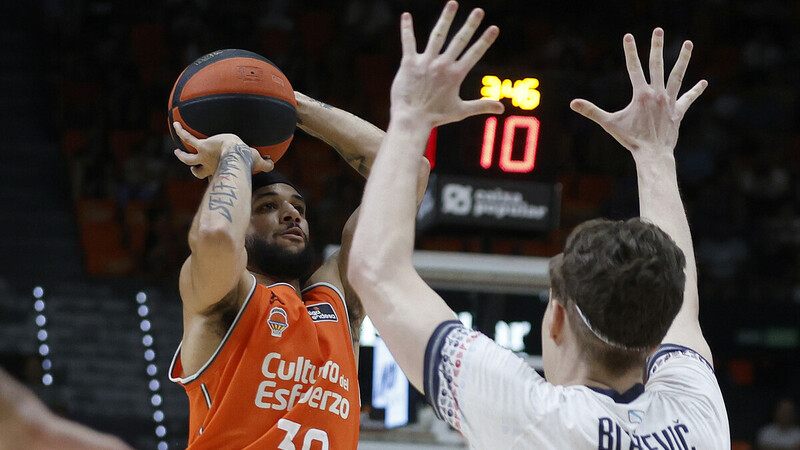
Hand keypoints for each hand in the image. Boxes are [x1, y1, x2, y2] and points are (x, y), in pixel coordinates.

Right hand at [172, 122, 273, 177]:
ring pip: (187, 158)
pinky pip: (187, 138)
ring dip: (181, 155)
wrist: (236, 153)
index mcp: (220, 170)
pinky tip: (176, 124)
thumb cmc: (246, 158)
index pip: (214, 175)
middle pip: (197, 171)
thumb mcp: (257, 161)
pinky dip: (180, 131)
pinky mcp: (201, 145)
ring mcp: (203, 156)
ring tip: (176, 151)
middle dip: (193, 169)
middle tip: (191, 167)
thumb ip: (266, 164)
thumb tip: (274, 164)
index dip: (212, 175)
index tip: (211, 174)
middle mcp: (209, 166)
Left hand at [390, 1, 503, 127]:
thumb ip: (481, 106)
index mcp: (456, 75)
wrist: (412, 120)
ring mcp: (425, 62)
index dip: (485, 40)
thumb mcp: (461, 111)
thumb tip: (502, 109)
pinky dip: (407, 28)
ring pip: (437, 35)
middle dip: (470, 24)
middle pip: (459, 40)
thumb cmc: (436, 117)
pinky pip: (408, 42)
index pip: (474, 53)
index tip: (494, 28)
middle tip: (478, 11)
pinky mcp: (409, 63)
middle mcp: (442, 65)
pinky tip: (406, 15)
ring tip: (453, 3)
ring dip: (446, 18)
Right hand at [570, 28, 706, 156]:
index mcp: (641, 94)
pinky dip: (695, 91)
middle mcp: (657, 94)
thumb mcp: (609, 124)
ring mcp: (669, 101)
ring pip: (677, 76)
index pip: (634, 67)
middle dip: (657, 46)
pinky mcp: (678, 111)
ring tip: (689, 43)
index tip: (628, 36)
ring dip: (683, 59)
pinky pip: (688, 99)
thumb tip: (573, 103)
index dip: (630, 51)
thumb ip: (591, 111)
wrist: (653, 154)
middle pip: (657, 65)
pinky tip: (704, 82)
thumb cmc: (630, 139)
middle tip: (658, 30)